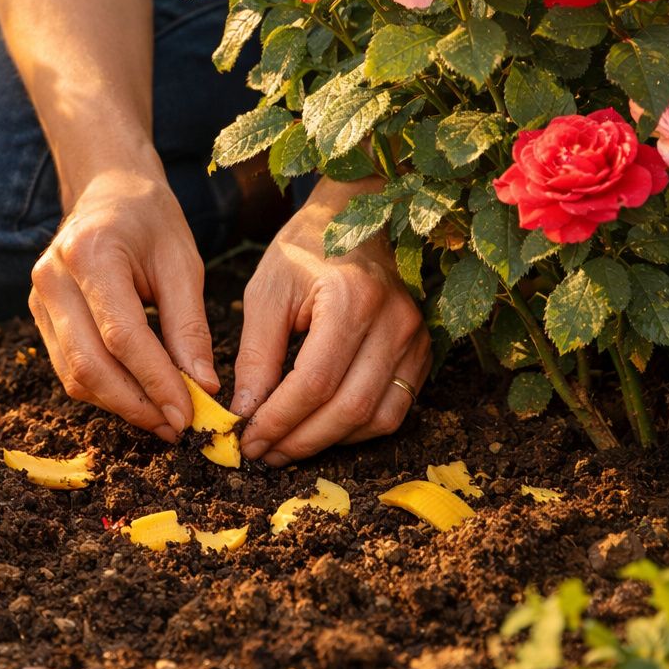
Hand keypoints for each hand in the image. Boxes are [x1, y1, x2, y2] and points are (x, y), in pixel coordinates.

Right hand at [28, 168, 217, 441]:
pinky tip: (139, 396)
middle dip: (136, 404)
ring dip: (120, 404)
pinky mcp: (39, 315)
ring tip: (164, 418)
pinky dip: (105, 390)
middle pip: (89, 364)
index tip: (190, 414)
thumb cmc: (151, 220)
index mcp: (90, 253)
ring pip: (74, 375)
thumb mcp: (183, 263)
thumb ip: (190, 326)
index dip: (156, 382)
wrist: (107, 188)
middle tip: (178, 427)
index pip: (122, 336)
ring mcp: (38, 297)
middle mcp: (52, 277)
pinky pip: (68, 367)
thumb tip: (203, 389)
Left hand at [234, 179, 429, 465]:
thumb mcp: (267, 293)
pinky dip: (357, 429)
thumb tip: (245, 412)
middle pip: (349, 407)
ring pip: (378, 417)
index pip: (315, 382)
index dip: (279, 420)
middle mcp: (394, 321)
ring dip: (329, 442)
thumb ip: (257, 355)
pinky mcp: (423, 351)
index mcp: (351, 299)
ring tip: (285, 447)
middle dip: (300, 440)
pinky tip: (321, 429)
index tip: (246, 438)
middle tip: (261, 453)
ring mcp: (416, 338)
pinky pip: (395, 409)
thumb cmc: (304, 249)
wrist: (355, 215)